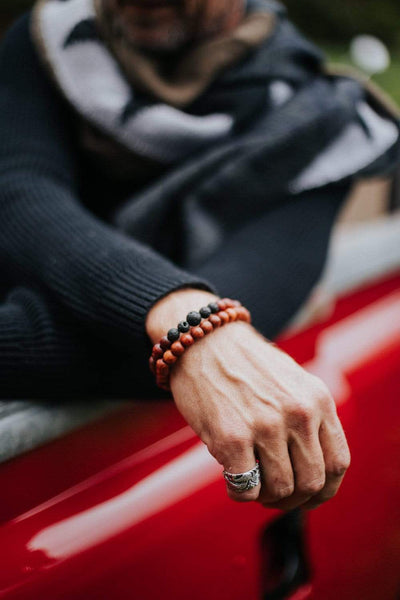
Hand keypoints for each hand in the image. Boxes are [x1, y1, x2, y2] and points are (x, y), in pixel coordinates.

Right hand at [146, 289, 350, 510]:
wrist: (203, 341)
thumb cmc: (246, 365)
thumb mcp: (293, 382)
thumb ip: (310, 419)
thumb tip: (314, 474)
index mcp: (318, 399)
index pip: (338, 463)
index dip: (325, 489)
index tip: (309, 495)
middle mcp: (299, 413)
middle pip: (312, 482)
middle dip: (294, 499)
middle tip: (275, 494)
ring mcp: (266, 426)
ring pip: (281, 490)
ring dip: (266, 496)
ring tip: (253, 484)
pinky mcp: (232, 438)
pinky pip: (246, 488)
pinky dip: (240, 493)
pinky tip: (232, 480)